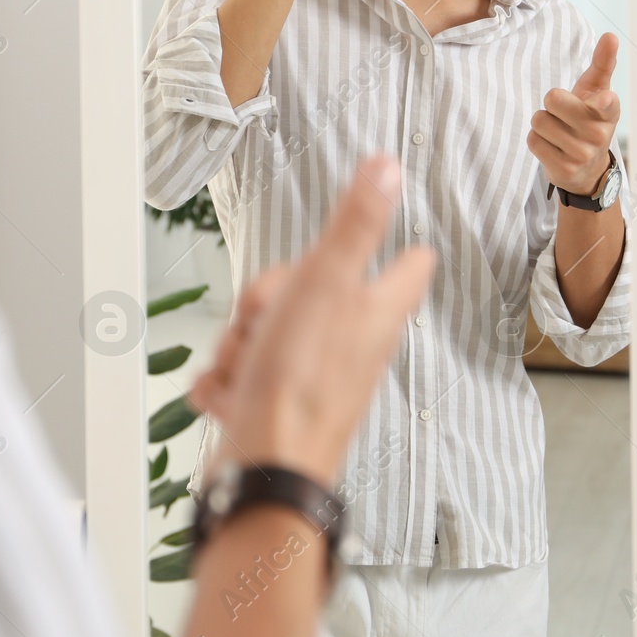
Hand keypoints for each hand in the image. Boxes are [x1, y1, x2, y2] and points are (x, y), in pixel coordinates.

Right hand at [187, 155, 435, 488]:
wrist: (265, 467)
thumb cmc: (300, 381)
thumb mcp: (326, 280)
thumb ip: (357, 222)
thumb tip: (388, 168)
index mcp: (378, 310)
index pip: (408, 265)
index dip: (388, 243)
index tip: (362, 237)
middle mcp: (355, 345)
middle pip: (310, 292)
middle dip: (269, 297)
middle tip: (264, 316)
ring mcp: (317, 379)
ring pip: (270, 332)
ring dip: (241, 342)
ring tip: (244, 364)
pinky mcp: (281, 407)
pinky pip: (246, 374)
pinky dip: (228, 380)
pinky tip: (229, 392)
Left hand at [528, 32, 620, 195]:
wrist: (588, 169)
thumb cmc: (588, 118)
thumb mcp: (597, 90)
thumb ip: (603, 63)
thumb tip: (611, 35)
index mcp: (609, 110)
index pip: (607, 103)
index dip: (603, 101)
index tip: (604, 99)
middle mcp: (598, 134)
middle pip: (552, 99)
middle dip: (551, 103)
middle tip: (564, 114)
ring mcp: (582, 154)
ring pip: (539, 121)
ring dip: (543, 123)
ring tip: (559, 132)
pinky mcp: (565, 170)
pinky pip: (533, 141)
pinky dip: (537, 141)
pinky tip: (553, 147)